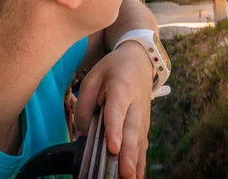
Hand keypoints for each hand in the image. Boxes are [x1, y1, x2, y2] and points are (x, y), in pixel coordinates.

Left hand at [75, 40, 152, 178]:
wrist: (140, 60)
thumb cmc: (114, 68)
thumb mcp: (93, 77)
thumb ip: (84, 103)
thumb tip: (82, 134)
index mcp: (121, 88)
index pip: (117, 110)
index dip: (115, 129)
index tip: (113, 147)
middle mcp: (135, 103)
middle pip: (132, 129)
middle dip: (128, 152)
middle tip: (124, 172)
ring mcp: (143, 115)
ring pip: (140, 139)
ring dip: (136, 160)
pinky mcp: (146, 124)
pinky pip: (143, 144)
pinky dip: (141, 161)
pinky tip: (138, 176)